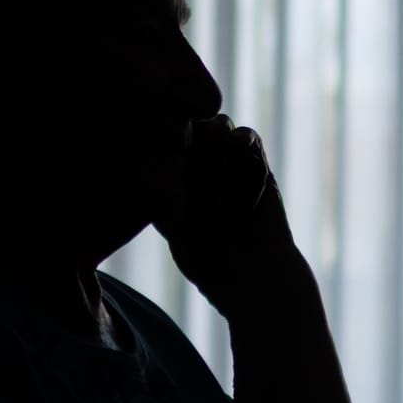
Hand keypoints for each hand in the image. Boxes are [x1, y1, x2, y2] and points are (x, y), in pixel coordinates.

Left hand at [152, 114, 297, 319]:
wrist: (255, 276)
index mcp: (171, 180)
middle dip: (186, 126)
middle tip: (184, 133)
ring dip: (214, 127)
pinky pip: (248, 139)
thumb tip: (145, 172)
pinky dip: (244, 137)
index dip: (157, 135)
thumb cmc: (209, 263)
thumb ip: (162, 199)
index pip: (159, 144)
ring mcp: (228, 163)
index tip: (158, 140)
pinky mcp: (257, 165)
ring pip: (217, 127)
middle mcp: (198, 167)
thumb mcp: (176, 229)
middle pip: (186, 128)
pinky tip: (238, 142)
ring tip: (213, 136)